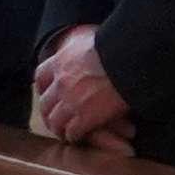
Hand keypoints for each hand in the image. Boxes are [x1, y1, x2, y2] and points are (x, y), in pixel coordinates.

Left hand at [30, 25, 131, 148]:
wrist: (133, 59)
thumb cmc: (121, 45)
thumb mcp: (94, 38)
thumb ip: (84, 43)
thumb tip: (89, 39)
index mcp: (62, 61)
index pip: (41, 76)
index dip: (45, 86)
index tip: (49, 91)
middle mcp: (61, 82)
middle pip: (45, 103)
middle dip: (50, 112)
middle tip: (56, 118)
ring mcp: (71, 101)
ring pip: (55, 121)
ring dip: (60, 128)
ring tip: (67, 132)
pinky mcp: (85, 117)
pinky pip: (72, 132)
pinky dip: (75, 136)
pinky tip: (80, 137)